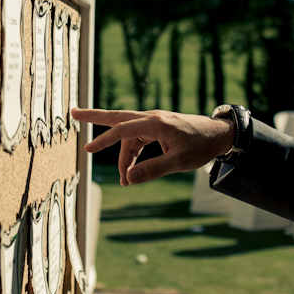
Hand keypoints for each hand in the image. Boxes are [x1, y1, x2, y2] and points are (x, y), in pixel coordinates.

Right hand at [71, 108, 234, 185]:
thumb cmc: (201, 146)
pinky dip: (133, 152)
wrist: (220, 134)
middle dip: (95, 117)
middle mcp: (152, 118)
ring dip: (123, 156)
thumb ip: (153, 170)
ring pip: (129, 136)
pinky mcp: (159, 128)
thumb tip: (129, 179)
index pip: (122, 130)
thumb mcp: (179, 162)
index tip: (88, 150)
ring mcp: (154, 122)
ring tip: (124, 180)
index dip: (103, 141)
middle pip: (117, 116)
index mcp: (155, 123)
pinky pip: (138, 139)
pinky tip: (133, 169)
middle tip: (73, 113)